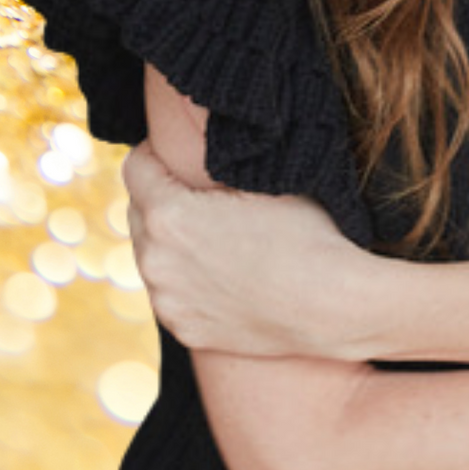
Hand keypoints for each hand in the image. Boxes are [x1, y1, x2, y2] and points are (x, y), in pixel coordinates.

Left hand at [122, 141, 372, 358]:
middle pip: (138, 210)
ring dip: (171, 240)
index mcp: (169, 215)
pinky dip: (186, 279)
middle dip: (162, 196)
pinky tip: (223, 273)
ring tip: (215, 235)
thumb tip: (198, 142)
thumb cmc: (304, 233)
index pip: (136, 167)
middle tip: (202, 194)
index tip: (180, 154)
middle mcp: (156, 260)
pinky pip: (171, 292)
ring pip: (152, 254)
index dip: (157, 152)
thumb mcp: (260, 180)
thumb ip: (215, 162)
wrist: (332, 304)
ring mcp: (167, 300)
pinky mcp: (184, 327)